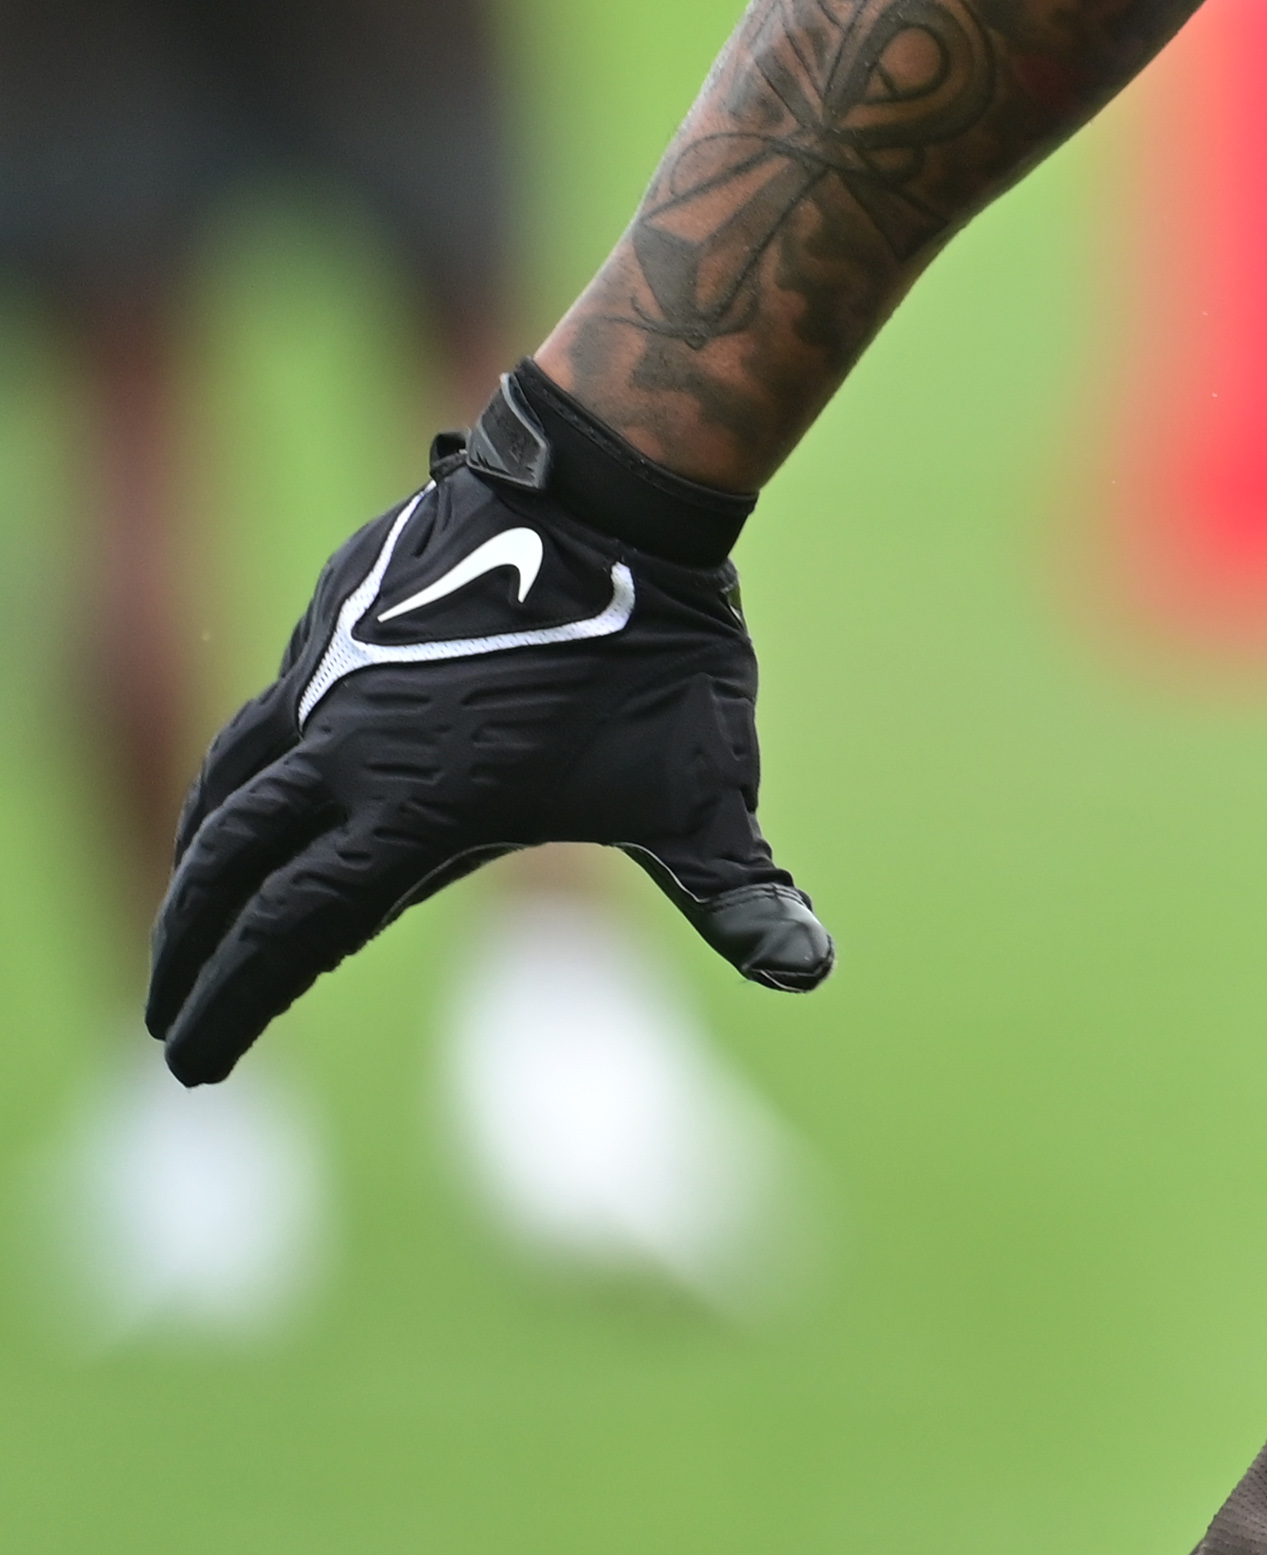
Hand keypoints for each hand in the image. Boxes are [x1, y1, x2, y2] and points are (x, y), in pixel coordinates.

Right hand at [146, 363, 831, 1084]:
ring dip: (201, 857)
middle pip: (229, 867)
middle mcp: (348, 747)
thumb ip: (740, 893)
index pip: (293, 934)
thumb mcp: (705, 788)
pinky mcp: (336, 617)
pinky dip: (241, 767)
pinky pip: (269, 707)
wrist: (614, 490)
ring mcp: (332, 674)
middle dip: (189, 950)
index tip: (196, 1064)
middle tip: (169, 1016)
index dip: (236, 1005)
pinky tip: (250, 787)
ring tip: (186, 910)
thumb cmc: (664, 649)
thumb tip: (810, 972)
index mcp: (416, 808)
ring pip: (232, 780)